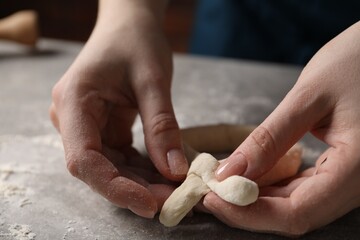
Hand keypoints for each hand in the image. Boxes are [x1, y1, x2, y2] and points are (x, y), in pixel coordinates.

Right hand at [49, 1, 187, 217]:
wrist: (129, 23)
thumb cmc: (136, 40)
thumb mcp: (153, 80)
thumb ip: (162, 126)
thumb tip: (175, 171)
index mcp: (73, 102)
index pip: (84, 159)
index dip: (114, 187)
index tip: (150, 203)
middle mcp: (72, 118)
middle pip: (98, 168)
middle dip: (135, 187)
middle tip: (173, 199)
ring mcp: (86, 125)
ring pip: (110, 166)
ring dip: (141, 181)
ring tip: (174, 189)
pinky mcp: (104, 128)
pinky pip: (120, 156)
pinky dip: (142, 168)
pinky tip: (165, 173)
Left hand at [205, 21, 359, 234]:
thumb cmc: (357, 62)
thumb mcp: (309, 98)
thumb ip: (269, 139)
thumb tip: (229, 172)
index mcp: (358, 169)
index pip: (298, 213)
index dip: (249, 213)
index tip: (212, 200)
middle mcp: (358, 184)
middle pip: (296, 213)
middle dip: (247, 206)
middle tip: (212, 190)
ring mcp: (351, 179)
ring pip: (298, 203)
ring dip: (257, 196)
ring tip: (224, 180)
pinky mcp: (341, 169)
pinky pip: (303, 187)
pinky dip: (273, 183)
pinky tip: (249, 172)